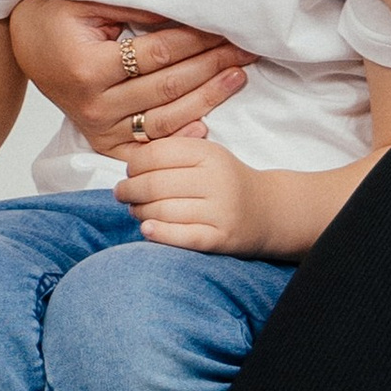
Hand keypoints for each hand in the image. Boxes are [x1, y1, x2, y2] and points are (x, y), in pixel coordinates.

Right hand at [7, 0, 249, 162]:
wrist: (23, 44)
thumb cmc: (55, 16)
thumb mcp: (86, 0)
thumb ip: (133, 6)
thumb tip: (183, 7)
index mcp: (88, 67)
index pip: (159, 54)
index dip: (197, 41)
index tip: (227, 28)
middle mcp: (93, 104)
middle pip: (168, 88)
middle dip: (212, 66)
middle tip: (246, 51)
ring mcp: (98, 127)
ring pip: (165, 119)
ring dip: (208, 99)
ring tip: (238, 77)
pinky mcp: (102, 141)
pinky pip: (147, 145)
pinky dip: (178, 138)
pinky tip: (208, 124)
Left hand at [114, 135, 272, 256]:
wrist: (268, 210)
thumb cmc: (225, 180)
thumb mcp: (206, 155)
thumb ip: (172, 152)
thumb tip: (130, 163)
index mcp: (209, 154)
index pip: (157, 154)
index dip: (134, 164)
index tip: (129, 171)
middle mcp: (216, 180)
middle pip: (155, 184)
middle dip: (130, 190)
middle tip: (122, 193)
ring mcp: (220, 210)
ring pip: (164, 211)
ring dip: (140, 212)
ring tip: (135, 210)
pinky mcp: (221, 238)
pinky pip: (183, 237)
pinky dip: (160, 234)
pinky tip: (146, 230)